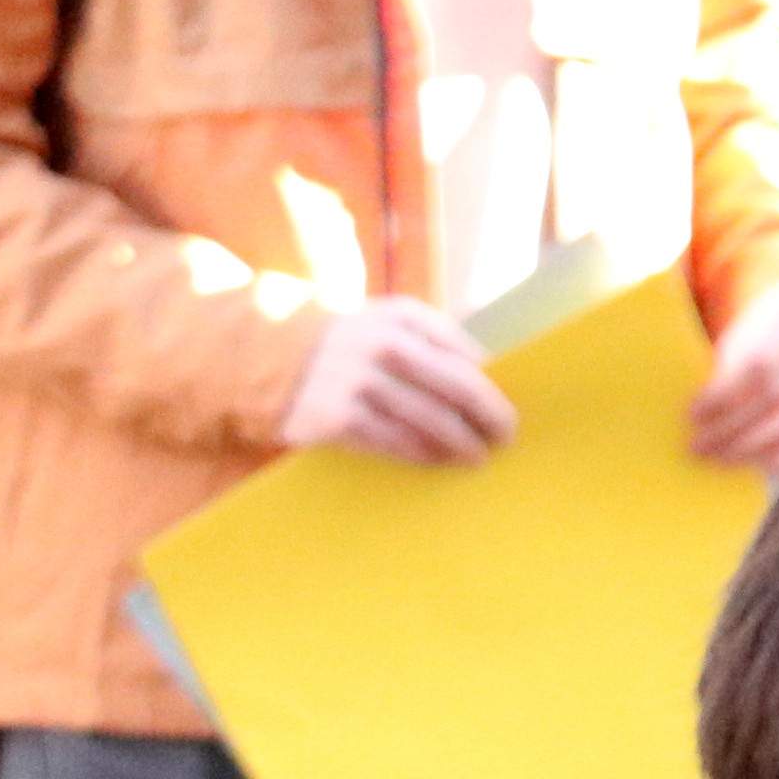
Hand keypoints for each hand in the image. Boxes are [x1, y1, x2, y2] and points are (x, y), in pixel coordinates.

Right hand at [280, 297, 517, 465]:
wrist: (268, 359)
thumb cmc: (349, 343)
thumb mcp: (387, 321)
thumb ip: (434, 338)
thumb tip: (488, 374)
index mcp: (402, 316)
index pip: (463, 353)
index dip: (492, 385)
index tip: (509, 408)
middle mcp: (382, 344)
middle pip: (456, 385)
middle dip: (488, 415)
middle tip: (507, 437)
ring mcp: (358, 382)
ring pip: (428, 419)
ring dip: (460, 442)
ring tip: (477, 456)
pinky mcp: (336, 418)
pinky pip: (393, 442)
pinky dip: (422, 454)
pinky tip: (439, 462)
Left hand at [685, 287, 778, 474]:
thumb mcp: (755, 320)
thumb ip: (734, 357)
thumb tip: (700, 415)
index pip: (759, 364)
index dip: (723, 395)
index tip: (692, 415)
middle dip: (735, 427)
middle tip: (698, 447)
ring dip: (757, 446)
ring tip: (721, 459)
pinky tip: (757, 461)